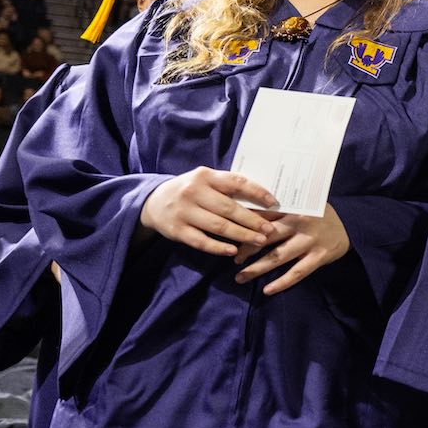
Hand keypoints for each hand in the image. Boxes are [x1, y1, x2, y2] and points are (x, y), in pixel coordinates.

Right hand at [138, 168, 276, 257]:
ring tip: (259, 241)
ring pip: (218, 226)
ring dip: (241, 235)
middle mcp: (194, 192)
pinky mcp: (176, 230)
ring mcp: (184, 212)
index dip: (257, 192)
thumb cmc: (191, 191)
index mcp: (206, 176)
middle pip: (229, 208)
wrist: (153, 202)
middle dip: (252, 220)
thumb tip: (263, 198)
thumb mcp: (206, 181)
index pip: (236, 183)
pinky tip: (233, 251)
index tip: (274, 203)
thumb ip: (228, 187)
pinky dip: (218, 247)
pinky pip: (201, 241)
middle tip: (270, 229)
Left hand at [236, 203, 350, 293]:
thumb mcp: (301, 204)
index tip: (229, 234)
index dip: (243, 226)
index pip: (263, 216)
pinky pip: (297, 273)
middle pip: (266, 237)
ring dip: (256, 269)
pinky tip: (267, 290)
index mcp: (293, 207)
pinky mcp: (319, 256)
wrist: (351, 224)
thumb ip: (279, 209)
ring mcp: (310, 241)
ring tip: (240, 277)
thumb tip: (245, 212)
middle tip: (234, 259)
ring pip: (277, 257)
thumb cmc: (318, 214)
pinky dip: (281, 283)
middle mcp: (300, 223)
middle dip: (246, 249)